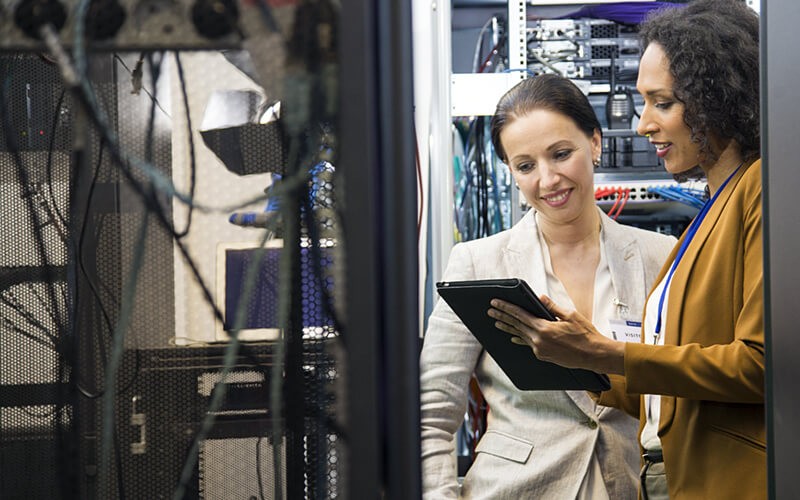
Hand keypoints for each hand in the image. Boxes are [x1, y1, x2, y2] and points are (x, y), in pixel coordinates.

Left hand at [488, 294, 624, 374]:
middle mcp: (539, 340)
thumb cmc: (585, 334)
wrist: (593, 355)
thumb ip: (552, 307)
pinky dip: (520, 338)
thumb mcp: (570, 315)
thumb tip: (540, 297)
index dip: (506, 308)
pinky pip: (528, 344)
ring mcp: (540, 350)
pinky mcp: (543, 356)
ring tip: (496, 322)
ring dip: (508, 328)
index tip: (495, 303)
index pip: (520, 315)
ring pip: (520, 336)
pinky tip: (513, 337)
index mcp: (544, 328)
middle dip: (502, 317)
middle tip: (490, 311)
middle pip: (516, 326)